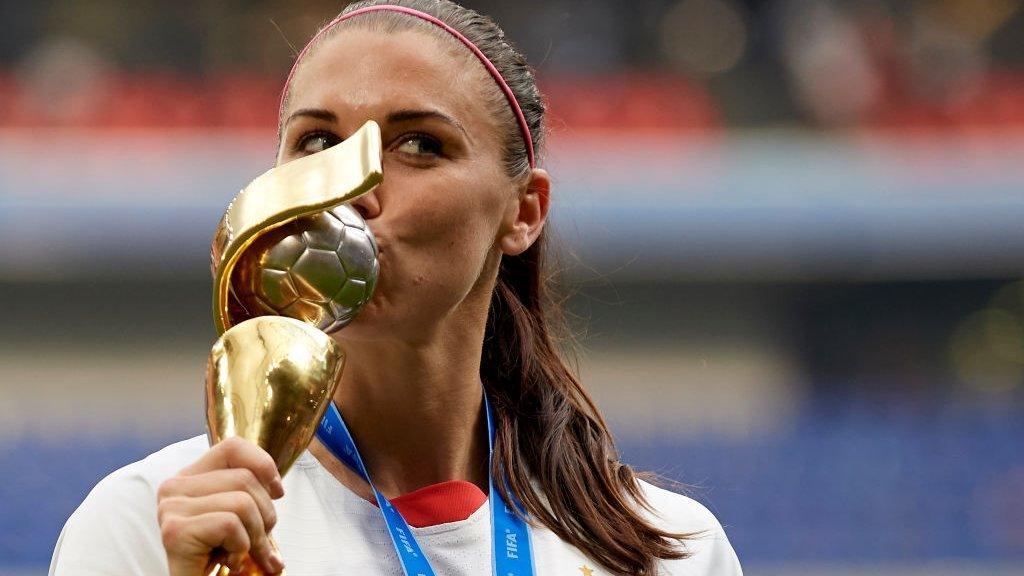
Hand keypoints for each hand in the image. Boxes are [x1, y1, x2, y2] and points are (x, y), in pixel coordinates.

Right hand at [157, 437, 285, 574]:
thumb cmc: (217, 554)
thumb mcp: (235, 515)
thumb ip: (247, 492)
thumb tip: (278, 487)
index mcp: (188, 476)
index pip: (233, 446)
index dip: (264, 465)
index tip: (277, 492)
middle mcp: (173, 487)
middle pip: (245, 478)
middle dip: (266, 514)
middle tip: (258, 541)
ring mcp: (171, 509)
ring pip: (242, 502)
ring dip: (255, 535)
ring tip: (242, 552)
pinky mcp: (175, 532)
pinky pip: (230, 525)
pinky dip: (240, 547)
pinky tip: (227, 560)